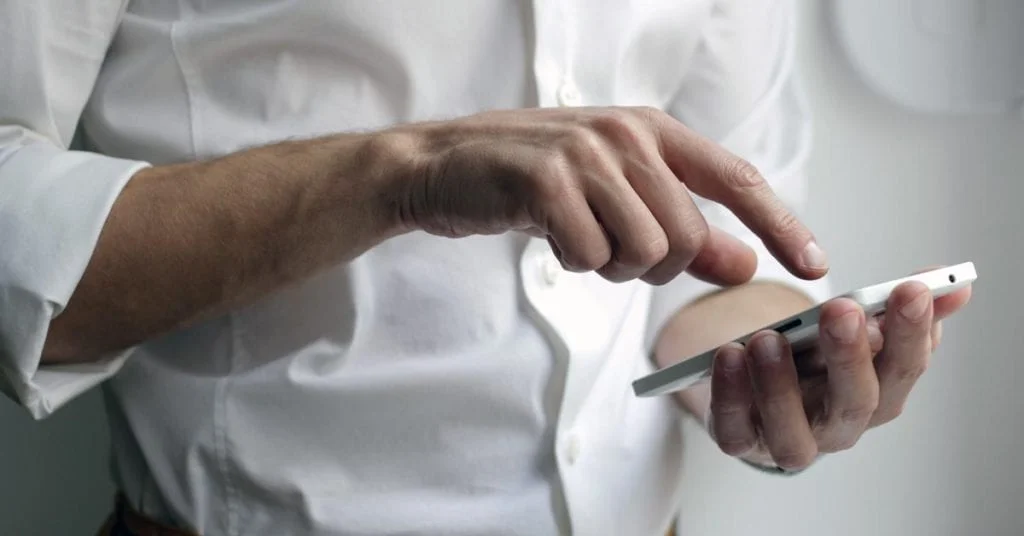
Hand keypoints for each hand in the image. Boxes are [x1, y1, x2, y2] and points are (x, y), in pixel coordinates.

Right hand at [389, 107, 827, 284]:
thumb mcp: (614, 197)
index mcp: (651, 130)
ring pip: (644, 251)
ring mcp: (586, 154)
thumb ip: (682, 229)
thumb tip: (744, 264)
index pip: (736, 179)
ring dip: (610, 266)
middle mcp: (626, 134)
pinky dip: (573, 263)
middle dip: (653, 265)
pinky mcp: (546, 181)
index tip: (814, 265)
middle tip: (608, 249)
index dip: (780, 224)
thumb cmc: (532, 181)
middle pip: (686, 236)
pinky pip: (591, 256)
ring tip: (576, 237)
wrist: (443, 165)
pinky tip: (548, 235)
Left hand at [705, 272, 972, 470]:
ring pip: (792, 432)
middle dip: (851, 355)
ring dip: (781, 385)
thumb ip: (896, 307)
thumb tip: (954, 284)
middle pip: (855, 403)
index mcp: (877, 394)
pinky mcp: (741, 441)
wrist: (759, 390)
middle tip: (842, 310)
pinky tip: (728, 356)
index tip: (911, 289)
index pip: (904, 368)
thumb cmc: (814, 359)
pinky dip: (730, 396)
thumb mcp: (854, 328)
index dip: (912, 332)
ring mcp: (788, 439)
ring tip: (768, 338)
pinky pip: (734, 431)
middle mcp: (838, 425)